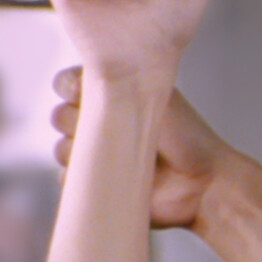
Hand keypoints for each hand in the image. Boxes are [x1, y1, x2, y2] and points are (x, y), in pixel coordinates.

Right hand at [52, 66, 227, 230]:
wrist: (203, 180)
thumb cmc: (186, 135)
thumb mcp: (155, 98)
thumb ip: (118, 84)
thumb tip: (81, 79)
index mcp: (112, 96)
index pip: (66, 83)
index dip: (68, 87)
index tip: (82, 93)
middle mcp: (99, 122)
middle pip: (58, 116)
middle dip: (77, 121)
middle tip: (112, 127)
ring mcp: (95, 153)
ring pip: (60, 148)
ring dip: (82, 152)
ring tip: (120, 155)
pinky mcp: (95, 182)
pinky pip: (67, 180)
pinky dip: (82, 178)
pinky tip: (111, 176)